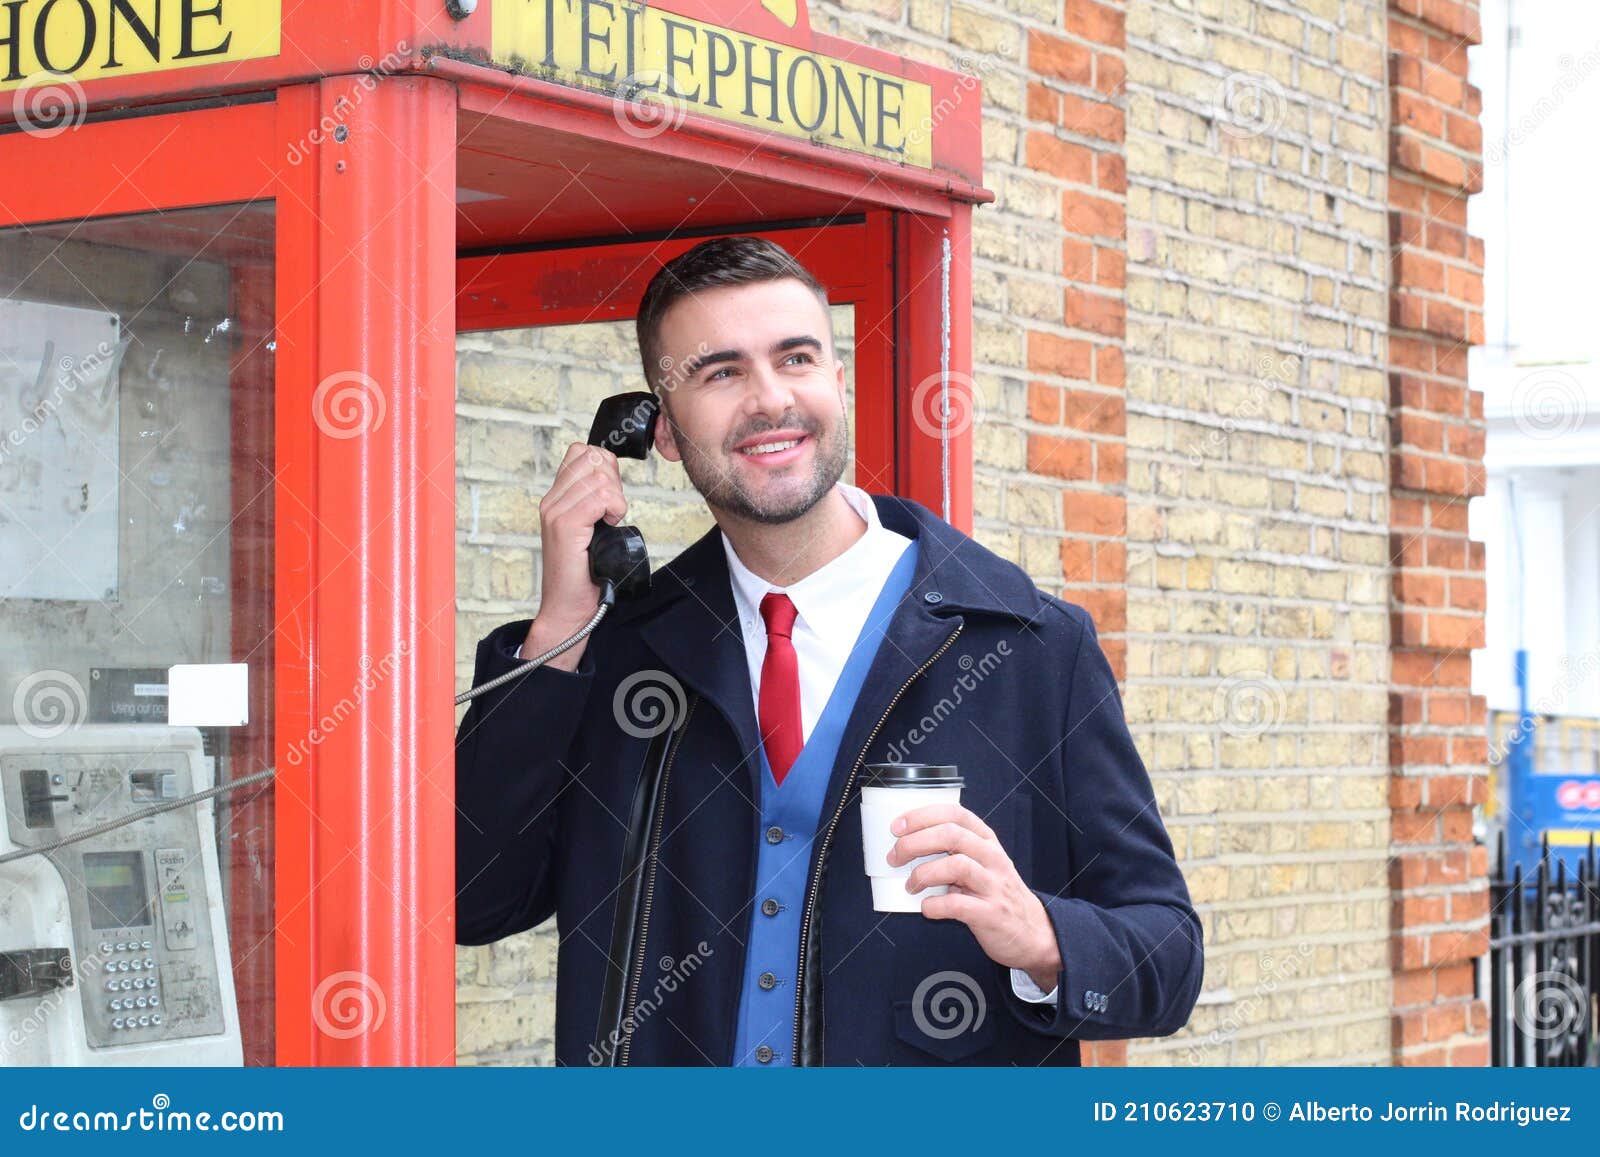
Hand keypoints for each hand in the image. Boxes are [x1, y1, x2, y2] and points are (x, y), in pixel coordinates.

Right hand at [522, 442, 628, 665]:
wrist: (567, 607)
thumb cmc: (584, 573)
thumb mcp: (588, 529)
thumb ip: (593, 502)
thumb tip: (612, 476)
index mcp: (555, 498)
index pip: (582, 452)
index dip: (606, 466)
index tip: (612, 495)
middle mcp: (551, 501)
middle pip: (593, 459)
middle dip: (614, 480)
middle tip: (613, 509)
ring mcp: (555, 512)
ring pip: (599, 477)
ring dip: (616, 498)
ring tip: (610, 520)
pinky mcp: (565, 527)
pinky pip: (599, 498)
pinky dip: (614, 508)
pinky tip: (609, 524)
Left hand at [888, 802, 1061, 991]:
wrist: (1033, 932)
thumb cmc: (998, 894)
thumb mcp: (983, 863)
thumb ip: (955, 850)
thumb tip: (908, 843)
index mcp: (986, 841)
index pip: (954, 814)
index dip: (922, 816)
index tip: (898, 826)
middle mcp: (992, 858)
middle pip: (950, 835)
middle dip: (915, 843)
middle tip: (895, 857)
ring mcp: (993, 885)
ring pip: (955, 865)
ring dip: (923, 874)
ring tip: (911, 886)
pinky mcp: (990, 913)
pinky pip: (957, 904)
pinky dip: (935, 905)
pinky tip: (927, 908)